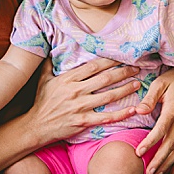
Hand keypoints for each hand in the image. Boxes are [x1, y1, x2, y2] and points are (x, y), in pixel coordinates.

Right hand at [27, 57, 141, 143]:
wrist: (36, 126)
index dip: (110, 60)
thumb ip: (50, 64)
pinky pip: (106, 117)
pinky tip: (132, 109)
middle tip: (136, 68)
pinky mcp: (83, 122)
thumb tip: (53, 48)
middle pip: (105, 79)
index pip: (93, 66)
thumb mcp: (43, 80)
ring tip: (138, 84)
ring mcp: (80, 107)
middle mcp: (76, 91)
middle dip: (123, 72)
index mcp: (68, 79)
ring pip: (108, 96)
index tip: (122, 56)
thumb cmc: (41, 103)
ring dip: (125, 89)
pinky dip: (120, 114)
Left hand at [134, 66, 173, 173]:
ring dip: (167, 163)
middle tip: (148, 172)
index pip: (161, 129)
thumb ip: (150, 98)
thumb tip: (139, 111)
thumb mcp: (159, 82)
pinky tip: (172, 172)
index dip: (150, 142)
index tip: (139, 152)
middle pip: (170, 144)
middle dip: (159, 160)